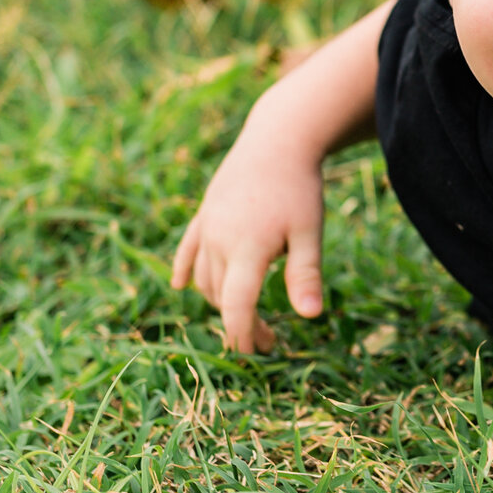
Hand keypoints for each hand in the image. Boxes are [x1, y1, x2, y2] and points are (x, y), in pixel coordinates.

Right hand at [169, 113, 328, 351]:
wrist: (277, 139)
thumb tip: (311, 316)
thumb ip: (306, 274)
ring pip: (204, 277)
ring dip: (220, 300)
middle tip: (270, 337)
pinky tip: (181, 286)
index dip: (243, 334)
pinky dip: (184, 269)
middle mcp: (219, 240)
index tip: (258, 353)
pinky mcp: (204, 214)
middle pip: (221, 296)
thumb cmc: (299, 188)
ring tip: (247, 314)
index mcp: (247, 248)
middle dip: (240, 322)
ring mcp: (208, 227)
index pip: (236, 305)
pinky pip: (187, 249)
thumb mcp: (309, 232)